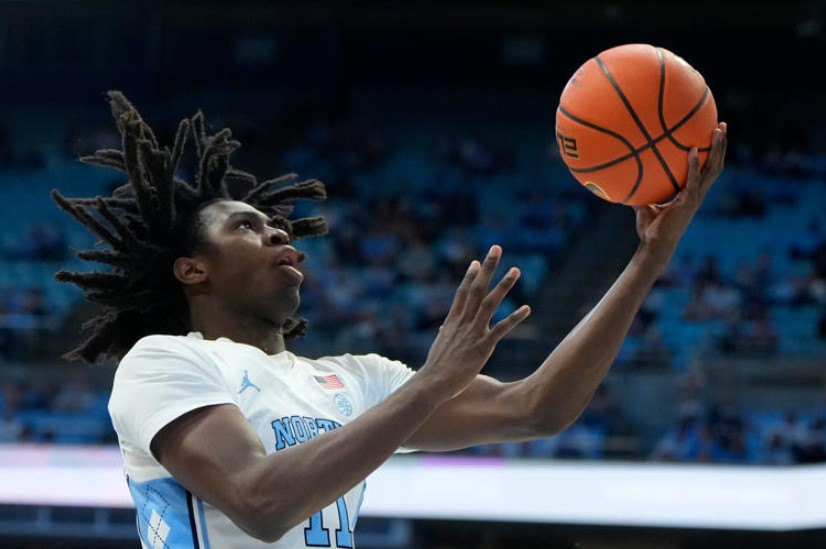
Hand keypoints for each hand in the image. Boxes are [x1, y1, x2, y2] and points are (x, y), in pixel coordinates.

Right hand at [419, 245, 530, 400]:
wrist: (433, 383)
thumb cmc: (436, 368)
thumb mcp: (440, 346)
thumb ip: (444, 333)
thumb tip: (442, 328)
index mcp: (453, 321)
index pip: (462, 293)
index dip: (470, 276)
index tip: (477, 261)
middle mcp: (463, 322)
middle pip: (476, 288)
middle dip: (487, 268)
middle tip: (496, 249)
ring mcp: (473, 332)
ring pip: (489, 303)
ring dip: (503, 285)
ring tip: (516, 269)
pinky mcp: (482, 346)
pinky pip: (501, 329)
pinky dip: (514, 318)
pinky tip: (527, 308)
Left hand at [634, 122, 727, 262]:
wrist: (654, 246)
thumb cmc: (650, 229)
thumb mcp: (645, 206)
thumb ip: (641, 192)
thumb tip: (626, 178)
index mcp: (692, 193)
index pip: (708, 170)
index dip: (713, 154)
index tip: (713, 135)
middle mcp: (698, 194)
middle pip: (716, 165)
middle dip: (721, 145)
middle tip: (722, 125)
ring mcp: (695, 198)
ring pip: (712, 169)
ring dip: (716, 149)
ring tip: (717, 130)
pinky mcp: (687, 202)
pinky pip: (693, 180)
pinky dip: (694, 165)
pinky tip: (692, 150)